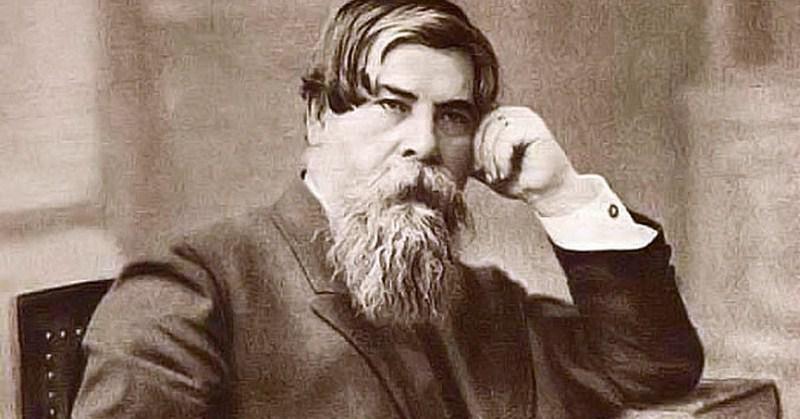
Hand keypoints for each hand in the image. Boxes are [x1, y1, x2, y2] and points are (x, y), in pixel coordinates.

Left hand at [473, 106, 595, 215]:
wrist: (546, 194)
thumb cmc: (520, 181)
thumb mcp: (488, 167)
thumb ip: (473, 156)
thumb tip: (448, 153)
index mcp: (505, 119)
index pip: (477, 120)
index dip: (472, 143)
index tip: (476, 168)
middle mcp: (516, 114)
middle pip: (483, 122)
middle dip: (479, 150)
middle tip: (487, 174)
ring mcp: (527, 118)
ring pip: (494, 127)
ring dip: (490, 155)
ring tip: (497, 174)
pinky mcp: (536, 128)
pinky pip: (508, 135)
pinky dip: (501, 156)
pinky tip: (505, 170)